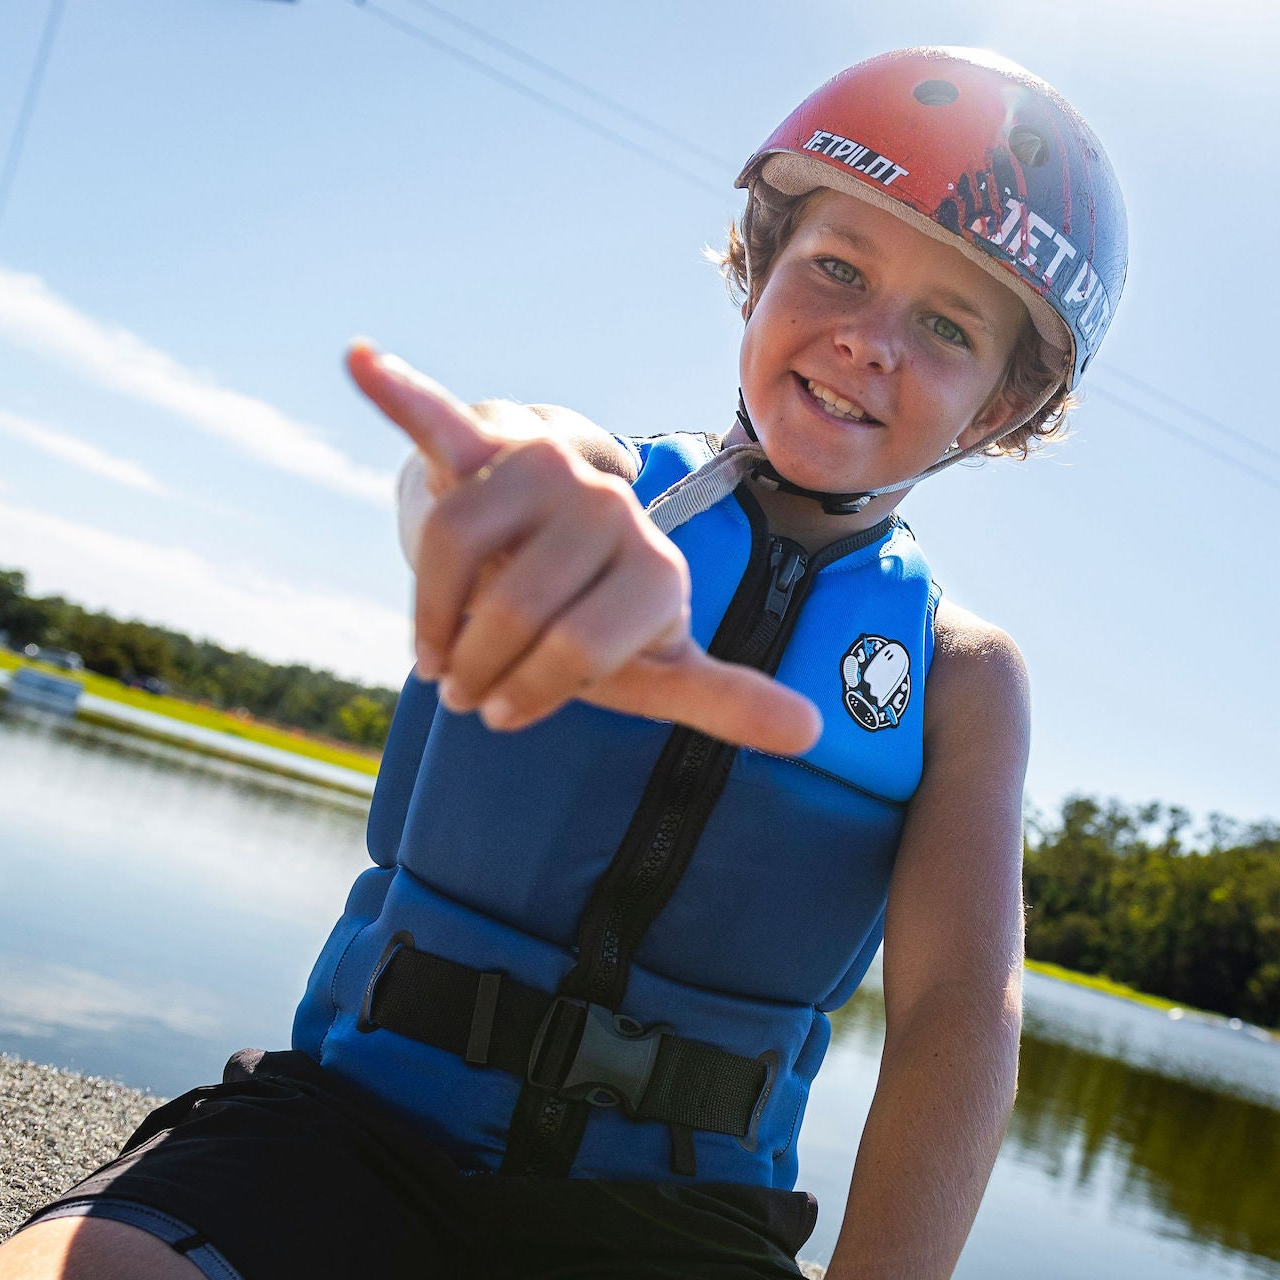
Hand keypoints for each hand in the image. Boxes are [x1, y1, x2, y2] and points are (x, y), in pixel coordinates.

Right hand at [347, 341, 821, 754]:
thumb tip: (814, 732)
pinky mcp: (488, 448)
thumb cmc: (601, 621)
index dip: (528, 695)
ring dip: (430, 612)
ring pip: (454, 545)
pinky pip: (442, 418)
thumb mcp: (658, 666)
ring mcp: (550, 473)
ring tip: (433, 650)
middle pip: (513, 607)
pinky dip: (400, 391)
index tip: (508, 713)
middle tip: (464, 691)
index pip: (574, 652)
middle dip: (477, 668)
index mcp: (656, 570)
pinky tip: (361, 357)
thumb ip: (722, 697)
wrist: (570, 549)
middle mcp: (612, 508)